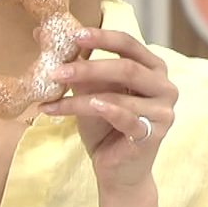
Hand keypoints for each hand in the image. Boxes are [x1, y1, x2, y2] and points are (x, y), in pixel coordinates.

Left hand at [40, 28, 177, 189]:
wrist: (117, 171)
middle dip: (88, 67)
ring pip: (118, 95)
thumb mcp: (90, 93)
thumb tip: (43, 35)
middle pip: (126, 68)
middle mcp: (164, 86)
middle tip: (57, 70)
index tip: (75, 35)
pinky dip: (100, 110)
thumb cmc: (105, 127)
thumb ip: (79, 68)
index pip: (129, 44)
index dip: (103, 37)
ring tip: (52, 98)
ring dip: (80, 97)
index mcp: (153, 68)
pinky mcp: (153, 134)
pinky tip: (81, 106)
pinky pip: (125, 118)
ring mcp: (163, 111)